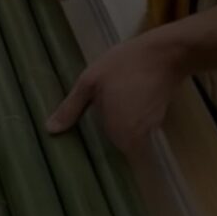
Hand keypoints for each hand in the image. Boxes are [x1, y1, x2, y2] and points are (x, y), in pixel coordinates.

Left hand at [45, 32, 186, 151]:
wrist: (165, 53)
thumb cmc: (124, 66)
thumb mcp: (89, 83)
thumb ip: (71, 109)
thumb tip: (51, 130)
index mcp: (118, 133)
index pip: (105, 161)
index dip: (92, 162)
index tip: (77, 161)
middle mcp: (137, 139)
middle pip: (116, 152)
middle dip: (101, 148)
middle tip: (79, 139)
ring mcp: (149, 130)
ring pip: (127, 141)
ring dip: (114, 133)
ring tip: (96, 120)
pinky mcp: (157, 120)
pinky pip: (135, 129)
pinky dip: (126, 122)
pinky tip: (115, 108)